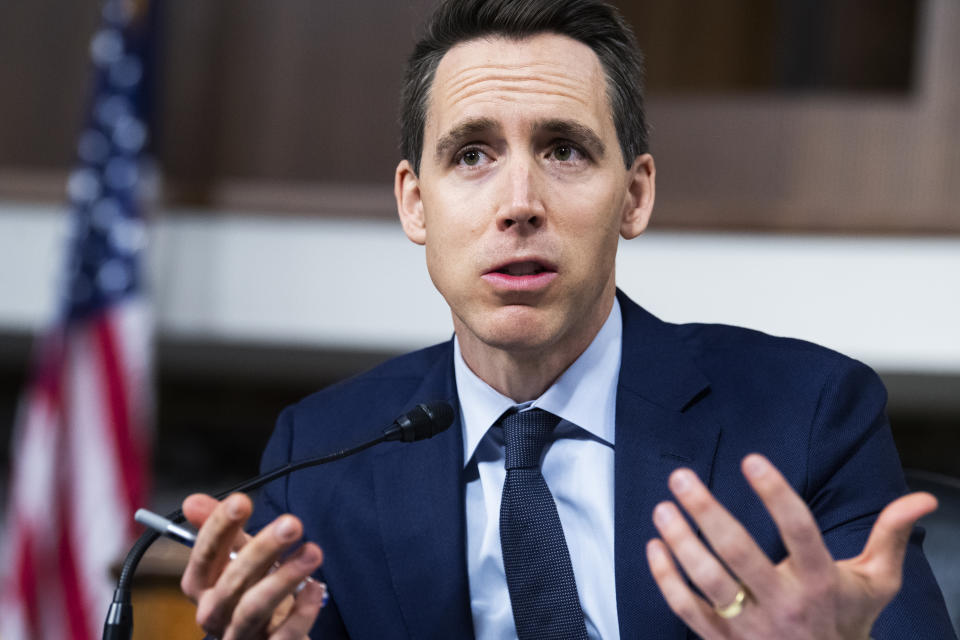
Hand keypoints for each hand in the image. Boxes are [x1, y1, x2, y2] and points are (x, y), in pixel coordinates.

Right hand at [180, 493, 325, 639]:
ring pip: (254, 608)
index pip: (204, 555)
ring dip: (285, 578)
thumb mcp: (237, 555)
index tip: (242, 501)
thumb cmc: (250, 589)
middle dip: (263, 549)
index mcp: (200, 587)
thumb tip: (192, 501)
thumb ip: (221, 530)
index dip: (220, 527)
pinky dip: (301, 612)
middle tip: (292, 524)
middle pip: (232, 581)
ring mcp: (238, 636)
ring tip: (313, 552)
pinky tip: (315, 587)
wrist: (270, 633)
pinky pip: (283, 635)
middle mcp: (213, 613)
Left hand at [645, 454, 936, 639]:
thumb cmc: (847, 619)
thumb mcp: (877, 581)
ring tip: (662, 507)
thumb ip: (891, 535)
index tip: (753, 461)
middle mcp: (783, 604)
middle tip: (681, 477)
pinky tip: (655, 547)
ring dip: (681, 542)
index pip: (799, 531)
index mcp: (821, 583)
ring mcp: (750, 626)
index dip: (776, 495)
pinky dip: (667, 580)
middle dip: (707, 512)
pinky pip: (687, 611)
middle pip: (739, 554)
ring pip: (708, 582)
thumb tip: (921, 499)